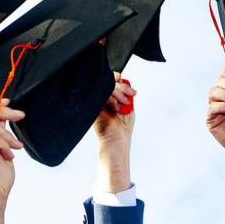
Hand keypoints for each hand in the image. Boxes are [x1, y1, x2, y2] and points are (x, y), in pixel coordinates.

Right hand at [93, 73, 135, 192]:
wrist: (116, 145)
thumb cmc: (122, 130)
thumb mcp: (128, 108)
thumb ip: (125, 94)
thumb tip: (122, 78)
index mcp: (111, 97)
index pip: (112, 81)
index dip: (121, 82)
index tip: (131, 91)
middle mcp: (103, 98)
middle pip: (109, 81)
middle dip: (122, 87)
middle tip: (130, 95)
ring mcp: (97, 102)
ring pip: (105, 87)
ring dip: (118, 94)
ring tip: (122, 106)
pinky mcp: (93, 108)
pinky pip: (100, 95)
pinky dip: (110, 99)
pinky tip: (116, 108)